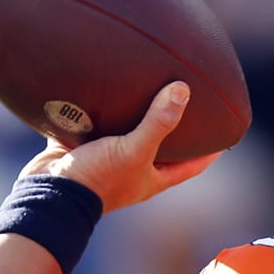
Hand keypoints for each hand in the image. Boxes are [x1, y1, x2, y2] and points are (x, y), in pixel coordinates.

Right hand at [19, 81, 220, 212]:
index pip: (194, 164)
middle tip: (186, 96)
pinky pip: (93, 120)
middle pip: (162, 144)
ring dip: (134, 111)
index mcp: (153, 176)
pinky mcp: (81, 144)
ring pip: (126, 129)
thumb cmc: (97, 180)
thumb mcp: (134, 150)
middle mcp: (133, 168)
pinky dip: (98, 105)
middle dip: (173, 124)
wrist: (48, 192)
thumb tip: (183, 90)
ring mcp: (107, 157)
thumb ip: (158, 123)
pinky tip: (102, 82)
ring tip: (147, 81)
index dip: (211, 149)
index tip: (225, 129)